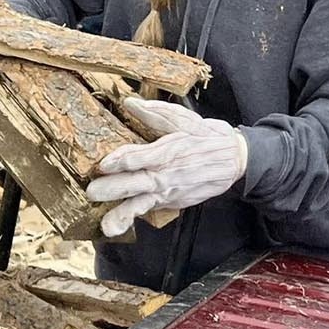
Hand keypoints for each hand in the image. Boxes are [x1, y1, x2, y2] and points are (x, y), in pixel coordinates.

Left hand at [87, 98, 246, 236]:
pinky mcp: (173, 202)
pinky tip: (118, 224)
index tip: (104, 163)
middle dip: (113, 188)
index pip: (141, 157)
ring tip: (108, 226)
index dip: (121, 160)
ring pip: (143, 204)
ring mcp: (170, 192)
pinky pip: (150, 209)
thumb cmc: (208, 138)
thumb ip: (156, 113)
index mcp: (169, 152)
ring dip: (124, 215)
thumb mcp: (185, 120)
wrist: (237, 161)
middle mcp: (167, 175)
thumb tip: (129, 102)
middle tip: (92, 192)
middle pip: (137, 183)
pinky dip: (135, 216)